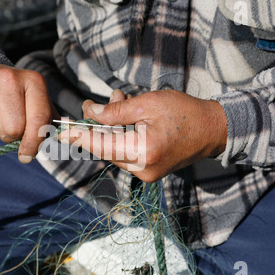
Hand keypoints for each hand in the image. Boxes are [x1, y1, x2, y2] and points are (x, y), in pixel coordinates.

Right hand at [0, 62, 56, 163]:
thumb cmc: (9, 93)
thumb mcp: (33, 99)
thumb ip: (48, 119)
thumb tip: (65, 137)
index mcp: (33, 81)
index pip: (38, 120)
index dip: (33, 143)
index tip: (27, 155)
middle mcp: (9, 78)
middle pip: (12, 130)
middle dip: (7, 135)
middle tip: (3, 123)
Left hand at [59, 89, 227, 181]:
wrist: (212, 130)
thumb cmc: (184, 112)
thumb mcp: (148, 103)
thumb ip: (115, 111)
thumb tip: (89, 112)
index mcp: (143, 151)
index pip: (100, 145)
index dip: (78, 136)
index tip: (61, 131)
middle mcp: (142, 169)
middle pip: (105, 148)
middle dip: (100, 124)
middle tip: (105, 99)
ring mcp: (146, 174)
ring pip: (114, 150)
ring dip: (112, 128)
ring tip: (121, 102)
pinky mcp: (148, 172)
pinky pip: (125, 154)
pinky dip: (121, 137)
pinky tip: (129, 119)